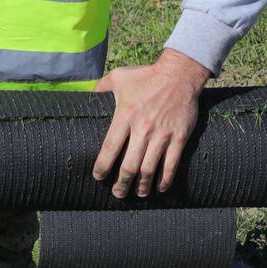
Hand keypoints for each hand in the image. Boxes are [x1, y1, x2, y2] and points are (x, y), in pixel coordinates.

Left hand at [90, 50, 211, 198]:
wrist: (180, 73)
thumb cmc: (147, 76)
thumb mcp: (119, 77)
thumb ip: (101, 87)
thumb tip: (86, 96)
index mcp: (125, 116)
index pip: (109, 148)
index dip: (102, 166)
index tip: (98, 177)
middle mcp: (142, 128)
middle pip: (129, 165)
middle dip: (121, 184)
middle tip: (117, 193)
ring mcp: (162, 134)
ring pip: (149, 169)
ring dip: (142, 186)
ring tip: (138, 194)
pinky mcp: (179, 137)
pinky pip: (171, 164)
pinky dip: (165, 179)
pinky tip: (160, 188)